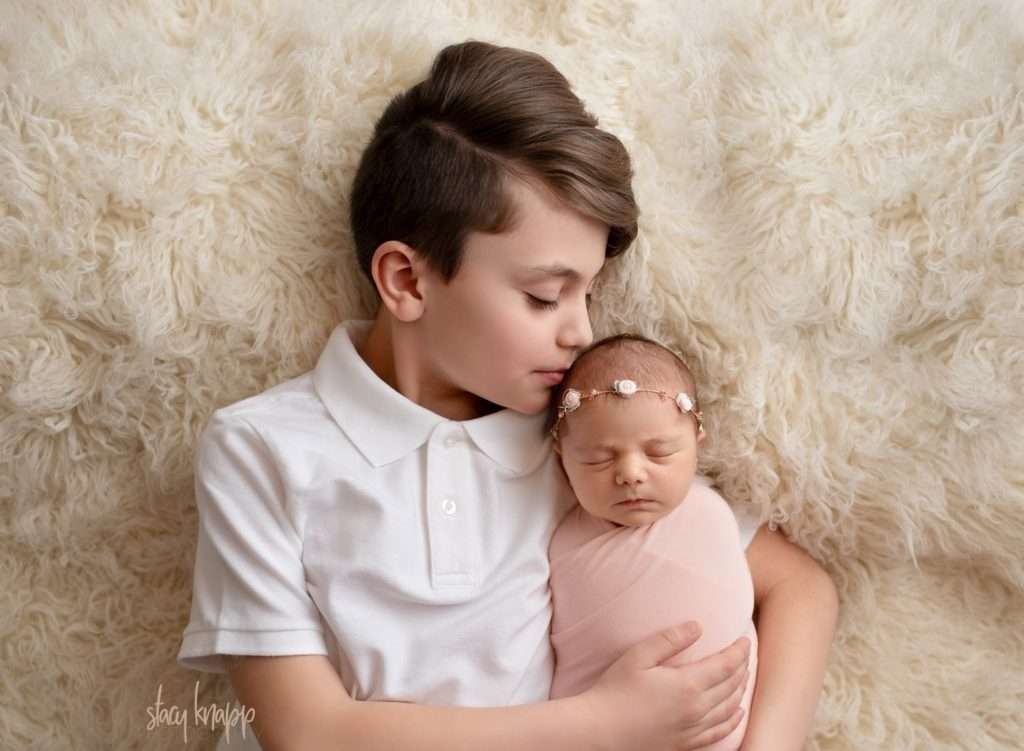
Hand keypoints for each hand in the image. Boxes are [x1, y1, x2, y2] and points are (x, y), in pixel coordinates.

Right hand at [581, 622, 749, 750]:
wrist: (600, 732)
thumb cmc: (615, 691)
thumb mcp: (638, 656)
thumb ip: (669, 639)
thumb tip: (697, 626)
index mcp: (687, 685)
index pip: (726, 665)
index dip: (739, 651)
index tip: (745, 639)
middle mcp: (696, 709)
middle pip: (732, 686)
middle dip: (742, 666)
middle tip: (744, 652)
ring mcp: (692, 729)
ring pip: (729, 708)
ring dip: (740, 690)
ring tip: (743, 675)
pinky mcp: (686, 744)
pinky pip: (719, 732)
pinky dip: (733, 720)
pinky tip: (737, 712)